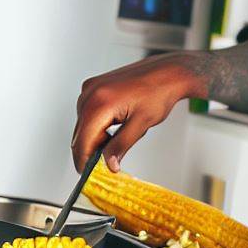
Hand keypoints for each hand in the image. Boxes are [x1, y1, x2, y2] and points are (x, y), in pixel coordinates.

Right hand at [71, 54, 200, 171]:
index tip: (88, 175)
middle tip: (109, 161)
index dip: (84, 162)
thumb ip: (121, 146)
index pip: (82, 141)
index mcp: (100, 102)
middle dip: (91, 150)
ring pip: (83, 124)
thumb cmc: (158, 92)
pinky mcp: (94, 86)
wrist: (167, 73)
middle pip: (80, 134)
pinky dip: (97, 124)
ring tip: (121, 134)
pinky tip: (116, 123)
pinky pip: (87, 112)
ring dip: (96, 137)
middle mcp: (90, 93)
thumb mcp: (141, 124)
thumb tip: (109, 164)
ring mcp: (90, 88)